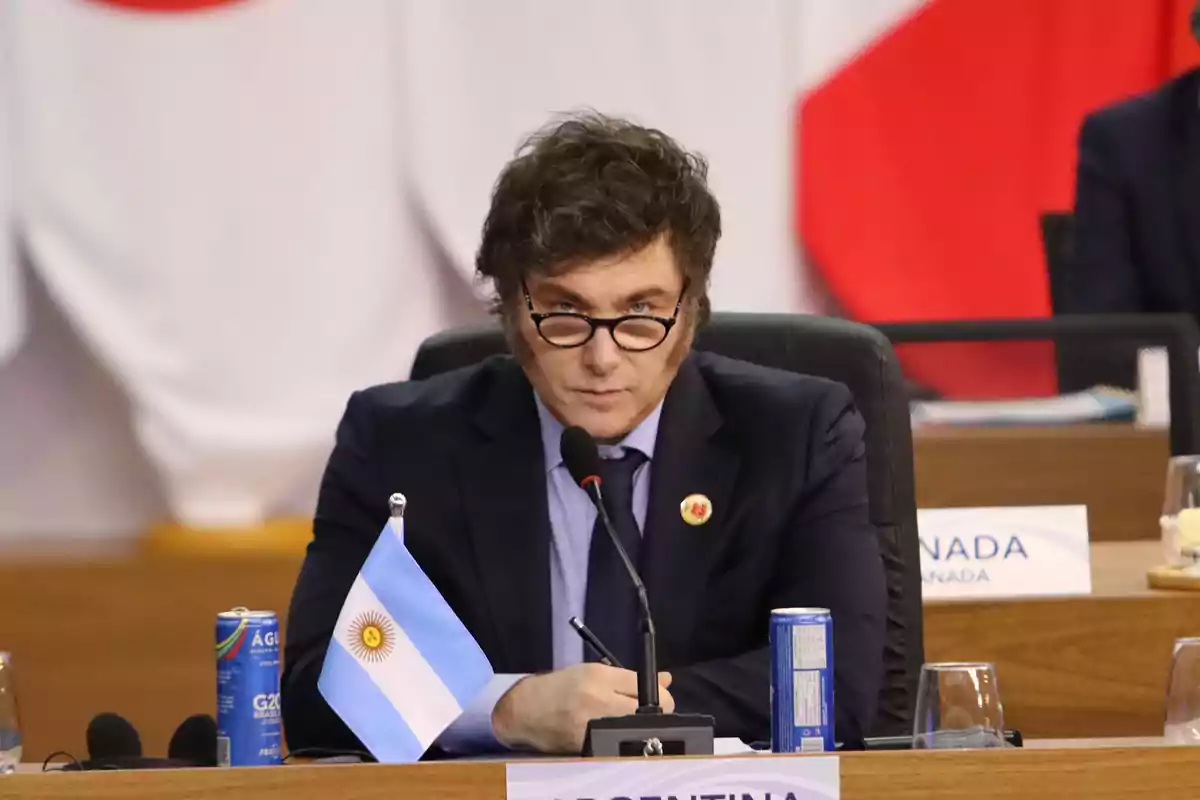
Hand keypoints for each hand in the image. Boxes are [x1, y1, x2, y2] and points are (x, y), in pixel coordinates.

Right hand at [491, 663, 673, 752]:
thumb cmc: (561, 686)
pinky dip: (622, 741)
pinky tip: (615, 737)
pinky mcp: (588, 746)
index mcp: (600, 675)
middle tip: (646, 715)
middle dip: (656, 713)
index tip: (659, 699)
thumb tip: (667, 679)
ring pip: (637, 729)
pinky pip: (619, 743)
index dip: (661, 694)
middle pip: (650, 709)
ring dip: (640, 728)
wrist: (525, 709)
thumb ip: (629, 677)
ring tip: (628, 725)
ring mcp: (594, 724)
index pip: (646, 684)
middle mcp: (598, 698)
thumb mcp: (593, 672)